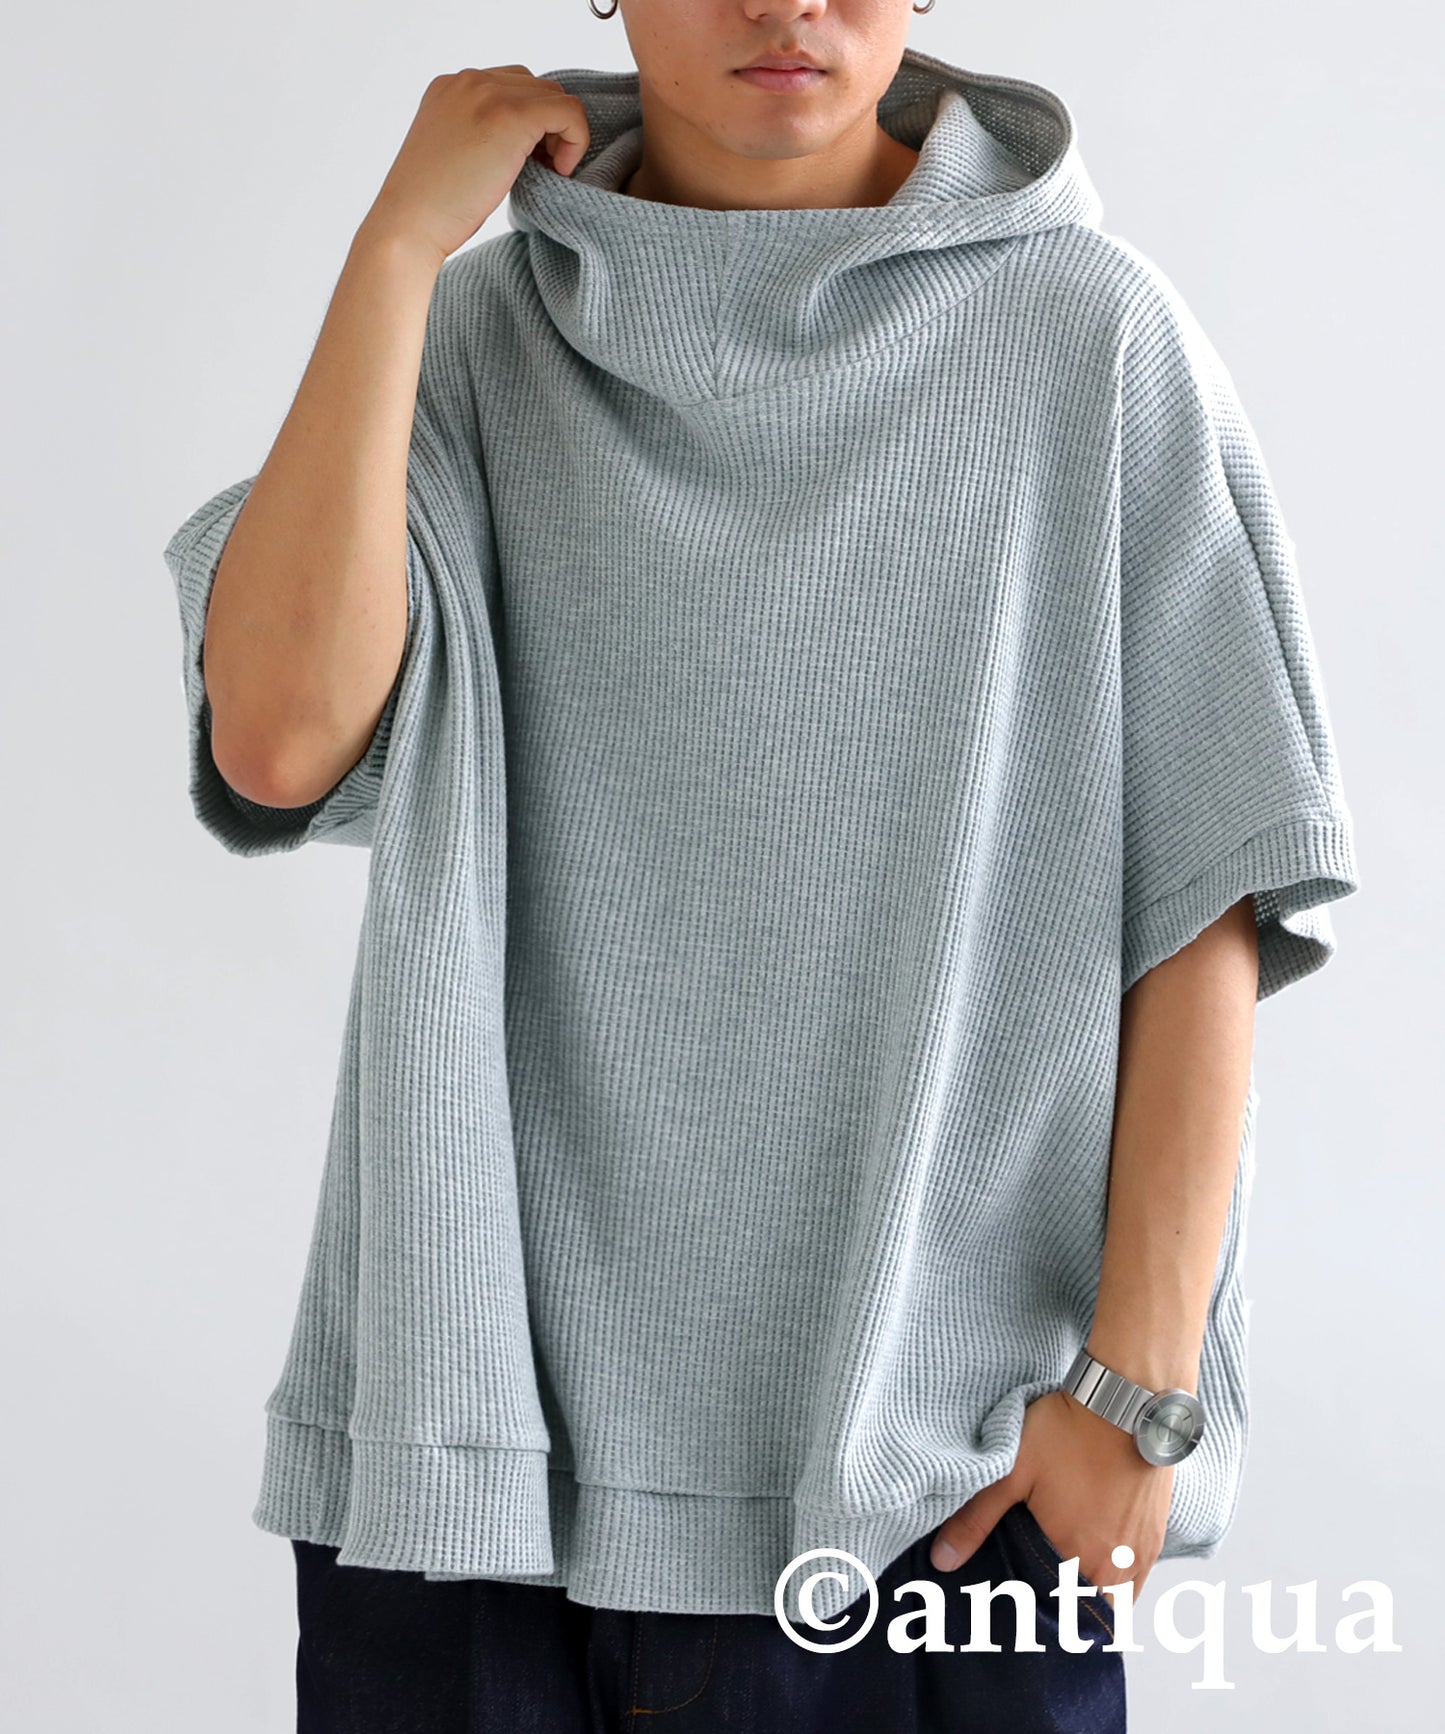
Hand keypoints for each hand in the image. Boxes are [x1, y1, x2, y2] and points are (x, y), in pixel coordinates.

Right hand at [360, 66, 591, 266]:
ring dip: (562, 133)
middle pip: (536, 86)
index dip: (530, 122)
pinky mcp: (511, 116)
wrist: (409, 223)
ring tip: (550, 171)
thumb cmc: (431, 206)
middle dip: (548, 126)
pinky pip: (568, 112)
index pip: (511, 85)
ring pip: (554, 95)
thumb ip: (481, 133)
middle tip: (544, 168)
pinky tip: (558, 171)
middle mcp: (469, 80)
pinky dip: (576, 140)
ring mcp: (488, 93)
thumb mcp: (454, 153)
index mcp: (451, 87)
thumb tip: (524, 141)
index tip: (530, 160)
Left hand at [929, 1389, 1171, 1597]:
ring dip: (1089, 1602)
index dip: (1031, 1615)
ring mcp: (1136, 1555)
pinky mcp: (1155, 1537)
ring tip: (1063, 1589)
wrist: (1126, 1403)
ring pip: (1113, 1603)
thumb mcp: (1012, 1470)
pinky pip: (1137, 1584)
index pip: (1050, 1611)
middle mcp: (1109, 1566)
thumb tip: (942, 1561)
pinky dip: (1119, 1588)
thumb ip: (975, 1519)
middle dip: (1060, 1612)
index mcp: (1071, 1556)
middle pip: (1082, 1610)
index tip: (1015, 1611)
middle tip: (1035, 1601)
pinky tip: (1097, 1571)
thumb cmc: (1068, 1432)